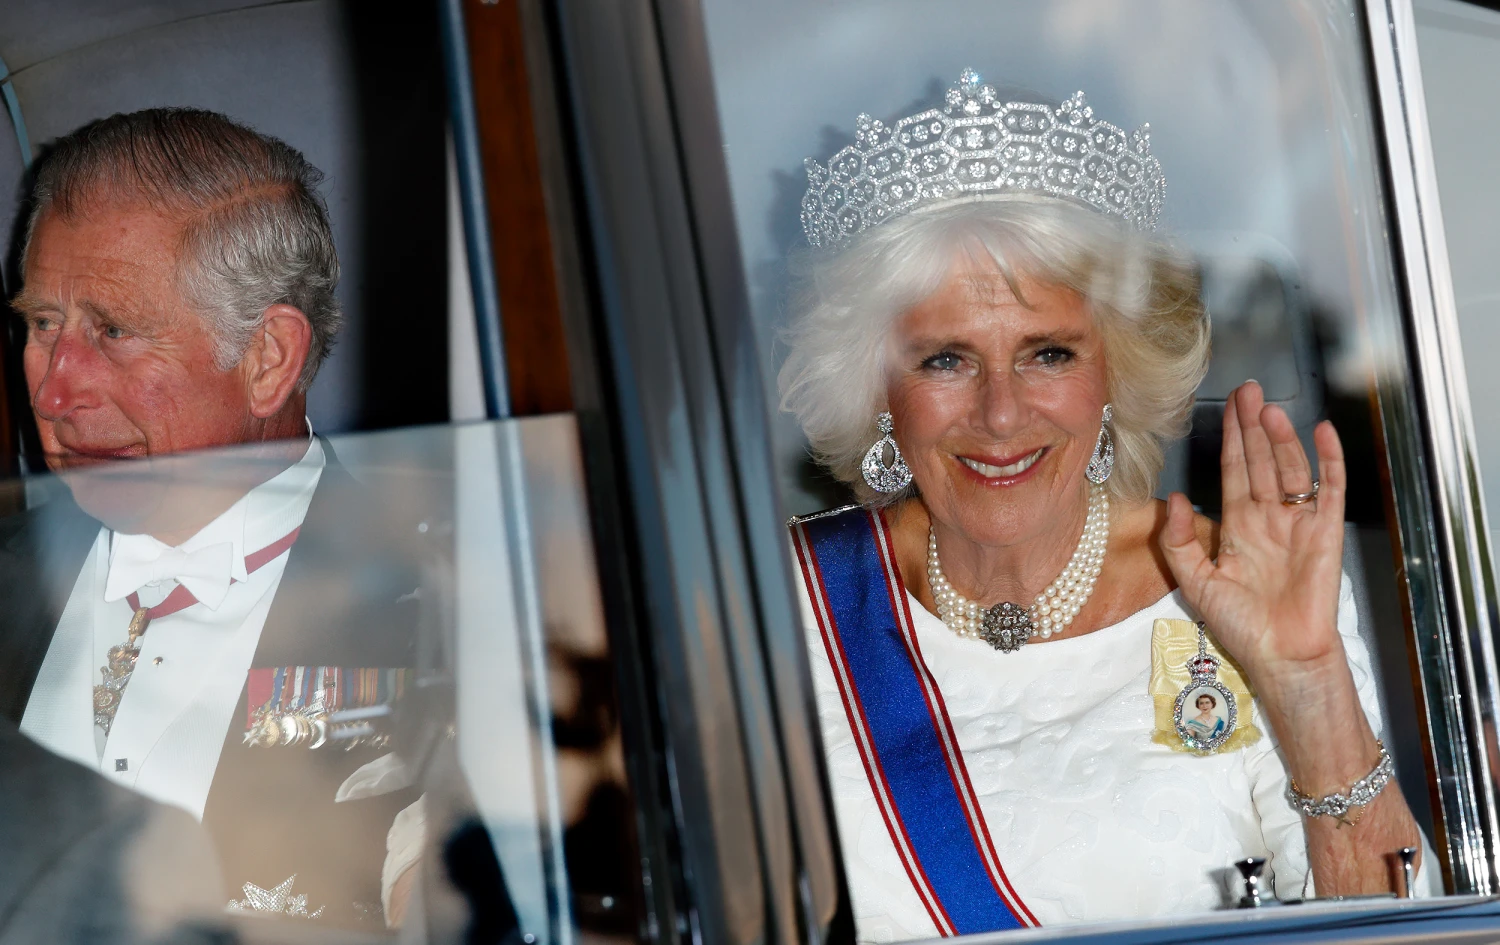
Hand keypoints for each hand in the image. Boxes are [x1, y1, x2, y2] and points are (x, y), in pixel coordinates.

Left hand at [1159, 381, 1347, 685]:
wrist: (1280, 654)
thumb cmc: (1240, 625)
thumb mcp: (1196, 582)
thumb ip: (1180, 541)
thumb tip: (1174, 497)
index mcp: (1237, 526)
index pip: (1234, 471)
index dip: (1232, 439)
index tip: (1229, 406)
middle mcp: (1268, 518)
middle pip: (1262, 461)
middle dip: (1254, 426)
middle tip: (1248, 389)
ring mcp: (1298, 522)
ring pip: (1291, 468)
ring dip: (1282, 438)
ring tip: (1269, 409)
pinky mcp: (1326, 532)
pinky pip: (1330, 489)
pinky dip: (1330, 460)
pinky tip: (1323, 433)